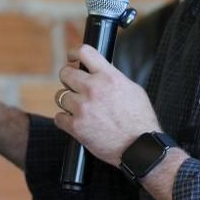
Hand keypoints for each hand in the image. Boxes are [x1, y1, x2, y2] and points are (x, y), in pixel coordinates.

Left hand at [55, 45, 159, 165]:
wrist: (140, 147)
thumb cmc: (140, 120)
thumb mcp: (133, 89)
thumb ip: (113, 78)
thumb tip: (100, 72)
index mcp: (108, 77)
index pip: (84, 52)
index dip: (74, 53)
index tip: (72, 58)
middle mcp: (93, 89)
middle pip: (65, 73)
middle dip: (68, 79)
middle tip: (74, 87)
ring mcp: (82, 108)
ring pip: (60, 96)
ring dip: (68, 102)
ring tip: (80, 109)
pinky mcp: (76, 126)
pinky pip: (59, 117)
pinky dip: (65, 120)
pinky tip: (76, 122)